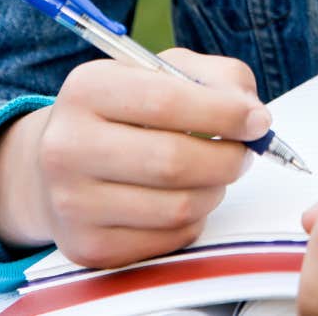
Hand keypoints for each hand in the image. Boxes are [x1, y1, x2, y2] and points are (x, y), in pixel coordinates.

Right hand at [0, 49, 269, 268]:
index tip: (258, 120)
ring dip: (214, 190)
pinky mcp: (87, 246)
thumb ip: (215, 78)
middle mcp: (68, 144)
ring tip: (214, 172)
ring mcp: (72, 201)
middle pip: (173, 161)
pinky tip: (184, 196)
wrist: (59, 163)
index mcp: (88, 87)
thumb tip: (253, 115)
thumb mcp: (162, 71)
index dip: (223, 113)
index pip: (166, 102)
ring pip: (177, 206)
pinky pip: (168, 239)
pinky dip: (192, 219)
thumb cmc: (125, 110)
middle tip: (245, 152)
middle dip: (228, 158)